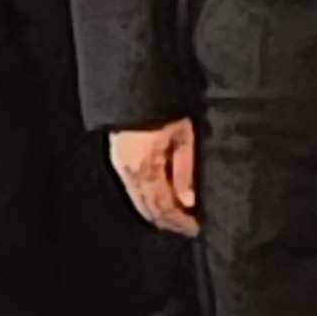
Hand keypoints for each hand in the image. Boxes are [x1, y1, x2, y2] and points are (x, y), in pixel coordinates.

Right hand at [110, 118, 198, 235]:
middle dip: (169, 222)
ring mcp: (120, 165)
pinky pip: (134, 188)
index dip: (180, 222)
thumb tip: (189, 202)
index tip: (197, 228)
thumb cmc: (166, 109)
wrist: (136, 86)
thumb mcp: (185, 138)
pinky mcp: (120, 158)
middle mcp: (128, 171)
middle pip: (148, 208)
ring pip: (139, 200)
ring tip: (179, 217)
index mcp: (145, 168)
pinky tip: (163, 198)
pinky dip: (149, 199)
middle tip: (189, 228)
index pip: (162, 207)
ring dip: (158, 212)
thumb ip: (185, 172)